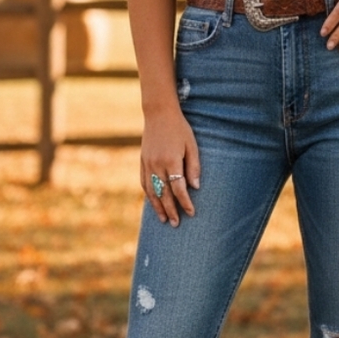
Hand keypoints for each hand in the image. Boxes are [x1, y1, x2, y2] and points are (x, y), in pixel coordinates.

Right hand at [140, 106, 200, 225]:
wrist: (159, 113)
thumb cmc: (180, 129)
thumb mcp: (192, 145)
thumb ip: (194, 166)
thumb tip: (196, 187)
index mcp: (171, 160)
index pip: (178, 188)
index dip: (185, 202)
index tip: (191, 213)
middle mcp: (157, 164)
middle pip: (163, 194)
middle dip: (171, 210)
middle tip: (176, 224)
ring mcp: (147, 164)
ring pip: (151, 191)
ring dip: (157, 207)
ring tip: (164, 219)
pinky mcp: (142, 161)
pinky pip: (144, 182)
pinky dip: (149, 195)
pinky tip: (154, 203)